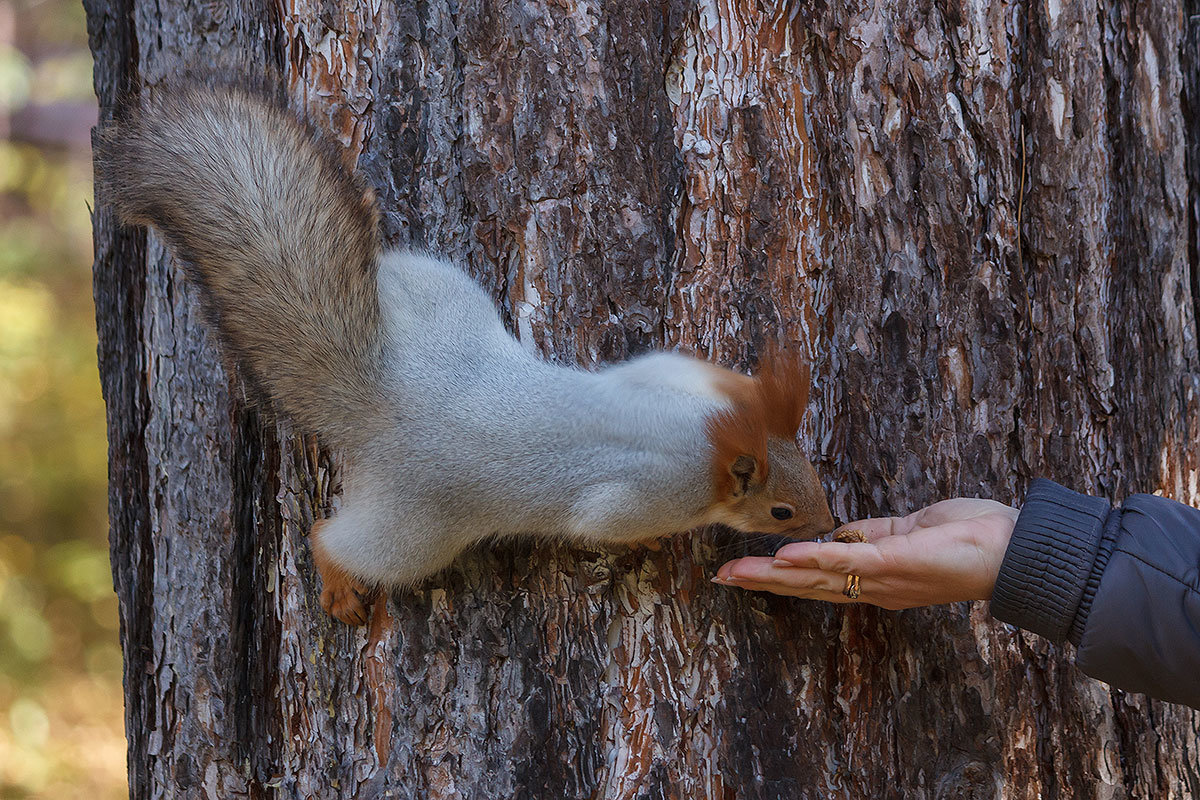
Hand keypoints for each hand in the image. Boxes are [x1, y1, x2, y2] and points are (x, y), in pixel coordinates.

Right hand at [712, 499, 1018, 608]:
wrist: (1016, 550)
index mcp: (878, 580)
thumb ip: (874, 535)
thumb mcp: (913, 532)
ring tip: (737, 571)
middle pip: (808, 587)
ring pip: (819, 578)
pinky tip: (786, 556)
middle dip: (762, 582)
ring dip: (775, 574)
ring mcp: (885, 578)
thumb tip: (840, 533)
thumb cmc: (973, 537)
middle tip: (722, 578)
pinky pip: (849, 562)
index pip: (819, 581)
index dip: (781, 577)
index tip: (744, 573)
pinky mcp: (897, 561)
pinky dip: (816, 560)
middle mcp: (876, 588)